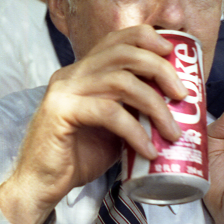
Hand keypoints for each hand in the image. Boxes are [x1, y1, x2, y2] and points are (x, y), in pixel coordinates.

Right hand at [0, 25, 186, 223]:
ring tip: (172, 132)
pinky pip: (108, 112)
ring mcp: (64, 90)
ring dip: (155, 105)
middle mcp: (72, 73)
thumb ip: (132, 108)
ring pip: (121, 81)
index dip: (148, 39)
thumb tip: (174, 104)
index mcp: (83, 71)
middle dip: (161, 70)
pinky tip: (148, 150)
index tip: (173, 54)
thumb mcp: (112, 126)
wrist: (41, 184)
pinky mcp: (61, 111)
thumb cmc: (78, 156)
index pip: (117, 38)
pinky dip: (135, 131)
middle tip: (183, 96)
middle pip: (124, 53)